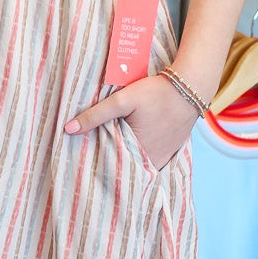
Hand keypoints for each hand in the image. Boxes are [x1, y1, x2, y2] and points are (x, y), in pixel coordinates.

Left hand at [63, 72, 199, 170]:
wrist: (189, 88)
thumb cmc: (156, 93)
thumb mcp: (123, 100)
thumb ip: (96, 115)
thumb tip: (68, 129)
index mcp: (139, 152)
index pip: (113, 169)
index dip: (98, 168)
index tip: (84, 167)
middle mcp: (153, 161)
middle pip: (126, 169)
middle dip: (110, 167)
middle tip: (90, 164)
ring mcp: (164, 157)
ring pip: (139, 167)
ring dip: (126, 163)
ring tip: (107, 157)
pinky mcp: (171, 151)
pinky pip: (151, 161)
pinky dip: (140, 159)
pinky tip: (130, 150)